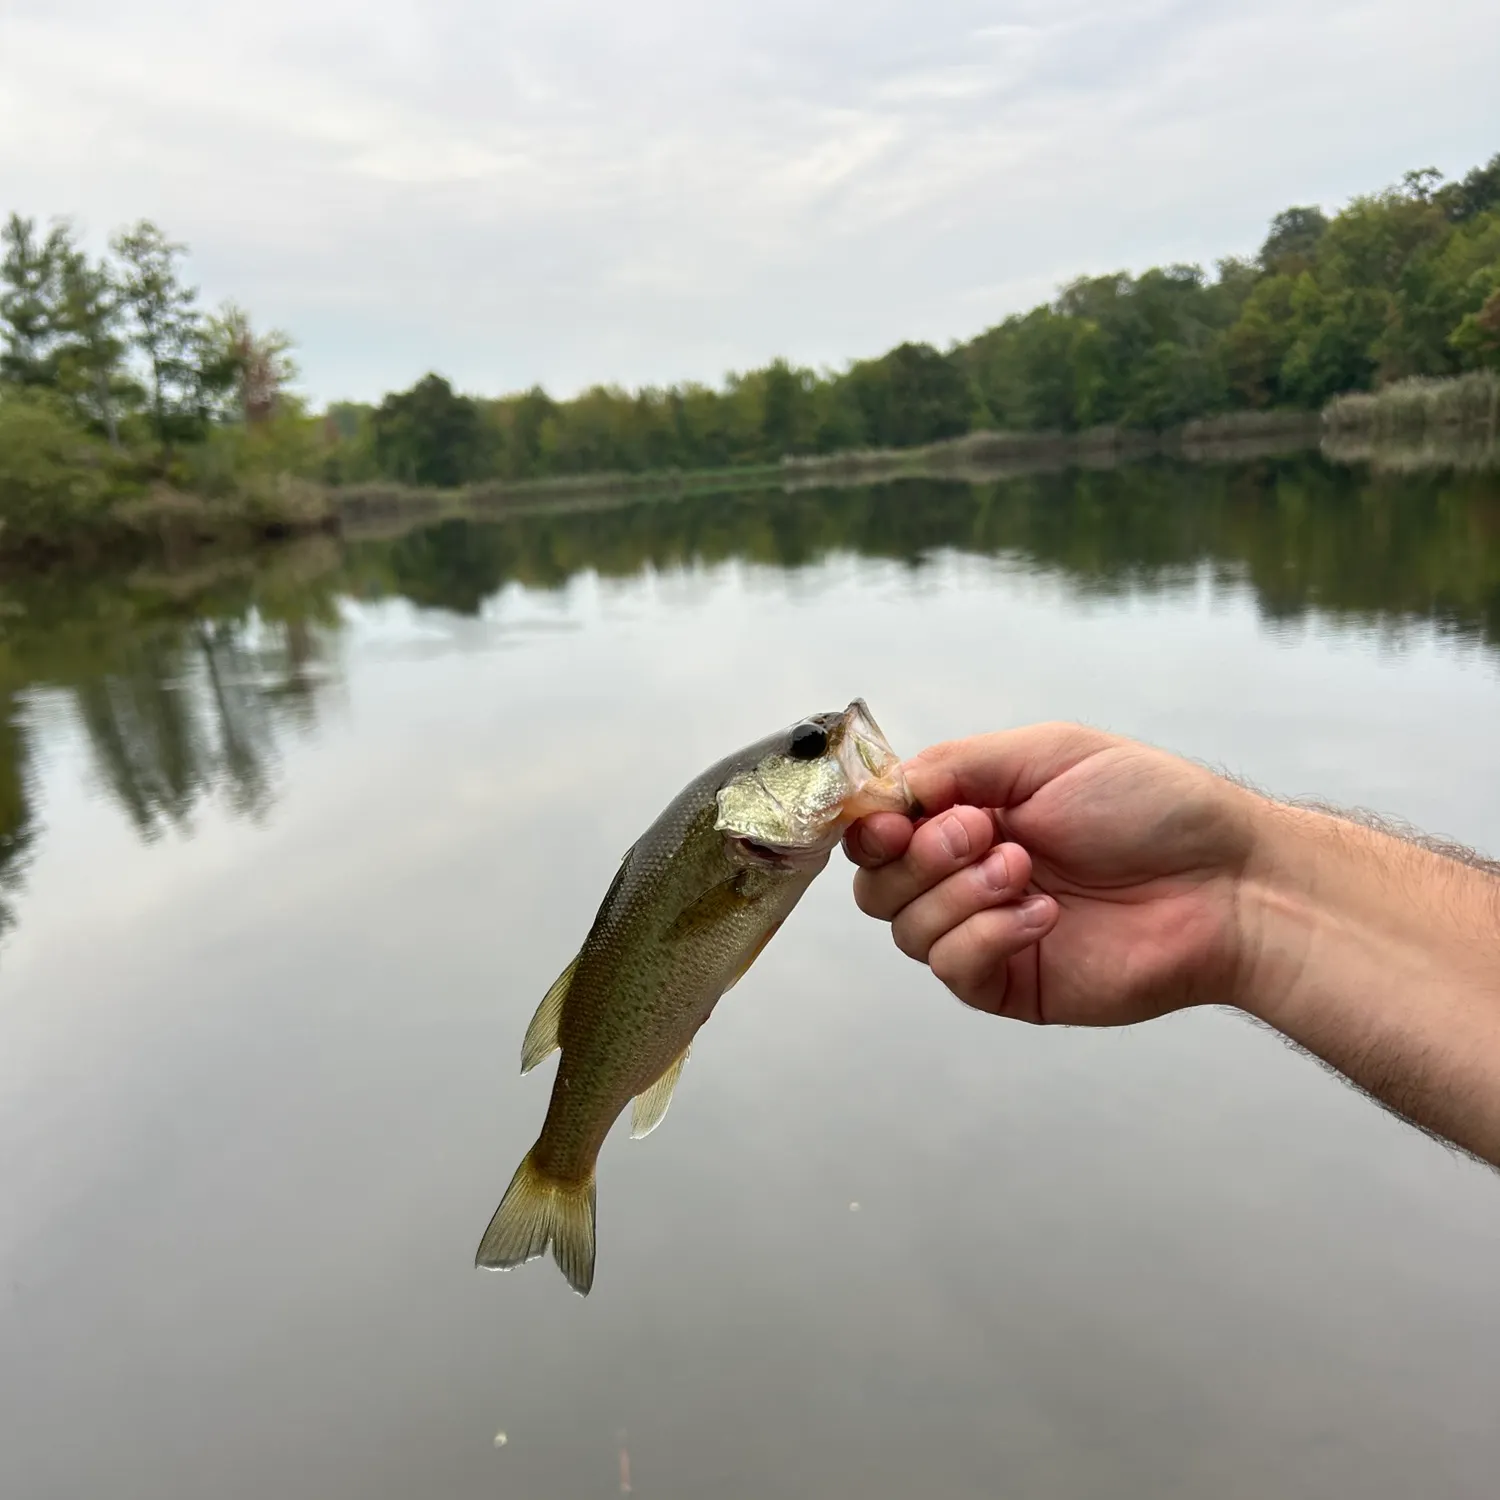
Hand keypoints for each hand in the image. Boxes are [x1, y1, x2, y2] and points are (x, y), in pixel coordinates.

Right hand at [844, 723, 1257, 1025]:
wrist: (1227, 881)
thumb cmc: (1151, 807)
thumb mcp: (1044, 753)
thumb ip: (953, 765)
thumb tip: (876, 792)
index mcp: (970, 816)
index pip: (880, 830)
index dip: (872, 825)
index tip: (895, 817)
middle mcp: (967, 876)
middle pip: (877, 885)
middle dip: (917, 856)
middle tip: (982, 833)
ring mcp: (987, 932)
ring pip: (907, 929)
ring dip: (959, 892)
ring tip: (1026, 869)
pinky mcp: (1011, 984)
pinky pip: (954, 968)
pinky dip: (986, 935)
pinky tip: (1045, 914)